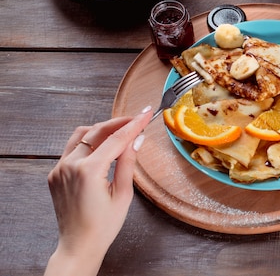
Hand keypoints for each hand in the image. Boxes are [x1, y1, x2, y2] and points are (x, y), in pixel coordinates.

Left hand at [44, 106, 152, 275]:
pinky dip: (88, 143)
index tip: (147, 113)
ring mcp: (59, 169)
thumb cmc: (103, 225)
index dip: (134, 124)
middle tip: (137, 120)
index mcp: (89, 171)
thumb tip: (136, 139)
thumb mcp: (123, 194)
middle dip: (118, 123)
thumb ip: (128, 162)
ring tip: (120, 131)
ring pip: (81, 135)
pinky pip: (71, 149)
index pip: (116, 139)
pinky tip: (101, 147)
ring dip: (101, 130)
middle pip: (97, 131)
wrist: (79, 245)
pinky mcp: (55, 173)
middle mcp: (70, 166)